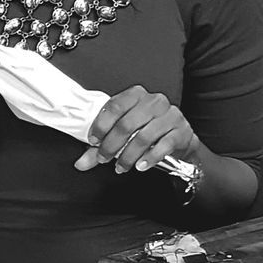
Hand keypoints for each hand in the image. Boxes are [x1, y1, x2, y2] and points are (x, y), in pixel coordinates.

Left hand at [79, 86, 199, 174]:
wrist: (179, 138)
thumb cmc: (148, 131)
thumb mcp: (124, 134)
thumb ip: (102, 146)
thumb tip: (81, 163)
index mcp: (136, 95)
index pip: (114, 106)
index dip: (101, 125)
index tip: (93, 141)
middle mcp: (154, 101)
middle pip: (126, 124)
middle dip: (111, 145)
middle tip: (104, 158)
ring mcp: (170, 115)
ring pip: (143, 137)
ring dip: (128, 156)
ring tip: (121, 166)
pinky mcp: (181, 131)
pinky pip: (164, 145)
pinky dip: (149, 158)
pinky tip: (140, 166)